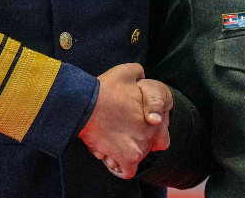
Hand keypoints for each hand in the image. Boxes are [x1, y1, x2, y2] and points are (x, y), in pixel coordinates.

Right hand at [78, 64, 169, 178]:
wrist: (86, 104)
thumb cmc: (104, 89)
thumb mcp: (125, 72)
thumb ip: (138, 73)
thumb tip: (141, 75)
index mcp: (153, 117)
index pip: (158, 136)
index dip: (143, 132)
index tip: (129, 130)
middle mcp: (150, 133)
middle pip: (144, 147)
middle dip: (130, 144)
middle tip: (115, 136)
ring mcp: (140, 147)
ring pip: (134, 159)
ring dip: (121, 155)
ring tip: (107, 145)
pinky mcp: (127, 158)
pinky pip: (126, 171)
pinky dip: (118, 168)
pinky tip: (108, 158)